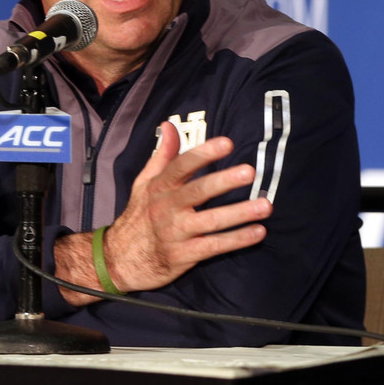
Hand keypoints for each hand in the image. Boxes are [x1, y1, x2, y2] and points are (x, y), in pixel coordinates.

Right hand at [100, 121, 271, 292]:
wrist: (118, 260)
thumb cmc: (138, 217)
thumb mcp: (143, 183)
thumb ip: (162, 155)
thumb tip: (169, 124)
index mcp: (159, 187)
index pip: (181, 166)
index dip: (204, 154)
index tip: (227, 143)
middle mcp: (167, 208)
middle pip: (198, 192)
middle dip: (224, 181)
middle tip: (250, 171)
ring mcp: (175, 233)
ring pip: (210, 221)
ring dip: (239, 213)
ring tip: (265, 205)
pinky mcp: (183, 256)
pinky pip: (213, 247)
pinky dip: (236, 240)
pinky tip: (258, 232)